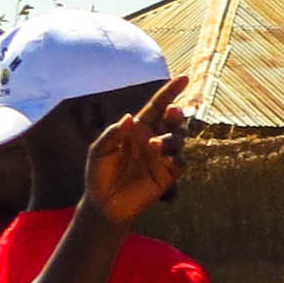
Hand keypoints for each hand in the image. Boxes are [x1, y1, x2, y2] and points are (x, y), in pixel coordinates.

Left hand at [84, 77, 189, 227]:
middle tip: (172, 112)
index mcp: (137, 128)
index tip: (184, 78)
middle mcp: (153, 138)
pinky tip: (167, 161)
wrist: (105, 204)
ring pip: (179, 138)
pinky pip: (181, 162)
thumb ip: (113, 133)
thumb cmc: (99, 174)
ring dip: (173, 137)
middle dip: (177, 114)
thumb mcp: (99, 151)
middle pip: (174, 120)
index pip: (157, 105)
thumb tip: (130, 118)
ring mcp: (162, 157)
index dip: (170, 91)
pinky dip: (177, 158)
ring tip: (156, 146)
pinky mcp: (168, 175)